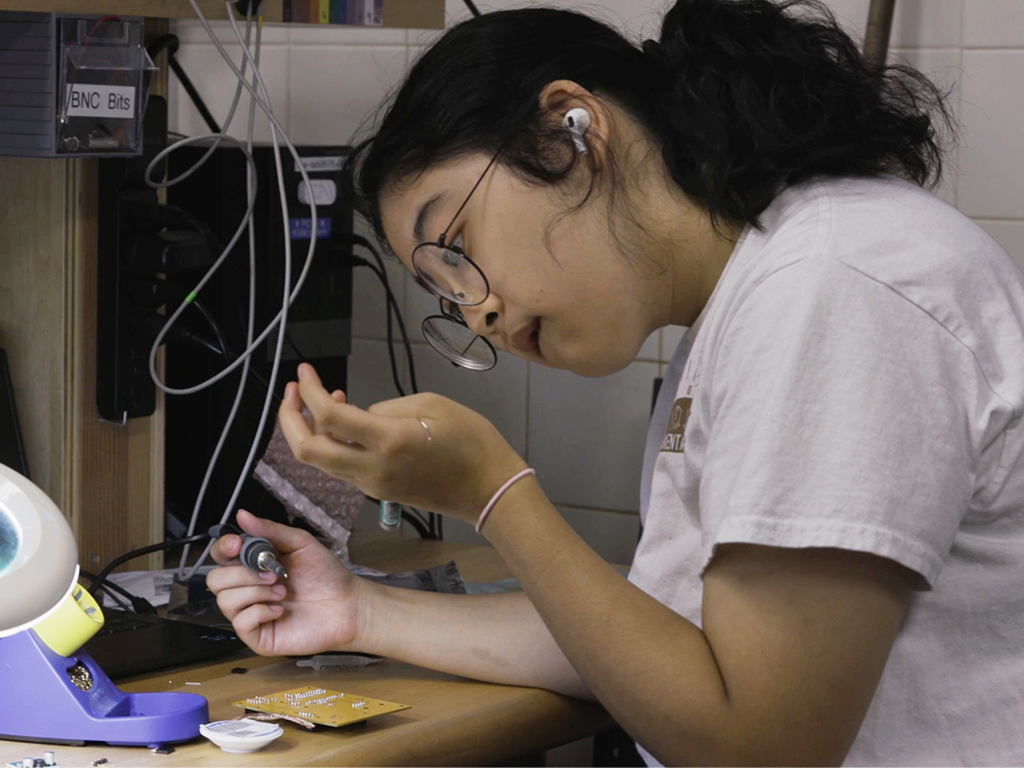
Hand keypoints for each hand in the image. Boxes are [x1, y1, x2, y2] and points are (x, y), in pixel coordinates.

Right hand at [206, 509, 363, 656]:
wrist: (347, 604)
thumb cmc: (326, 574)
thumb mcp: (300, 544)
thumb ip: (270, 530)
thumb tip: (242, 515)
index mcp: (253, 564)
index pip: (221, 556)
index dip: (223, 549)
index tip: (237, 544)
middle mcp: (247, 588)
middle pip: (214, 580)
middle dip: (242, 574)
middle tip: (273, 573)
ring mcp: (250, 613)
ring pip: (224, 601)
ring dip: (255, 592)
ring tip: (282, 591)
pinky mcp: (257, 636)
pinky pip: (240, 623)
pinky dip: (260, 612)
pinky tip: (280, 610)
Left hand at [278, 363, 526, 522]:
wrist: (490, 490)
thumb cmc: (473, 443)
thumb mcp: (433, 405)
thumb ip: (388, 407)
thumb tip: (362, 415)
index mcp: (388, 441)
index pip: (328, 419)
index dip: (308, 392)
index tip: (305, 372)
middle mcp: (372, 469)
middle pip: (307, 451)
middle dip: (290, 419)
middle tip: (294, 390)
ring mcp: (373, 485)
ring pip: (321, 462)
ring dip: (309, 431)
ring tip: (319, 400)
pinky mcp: (378, 492)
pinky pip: (341, 468)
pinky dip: (331, 444)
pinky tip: (344, 423)